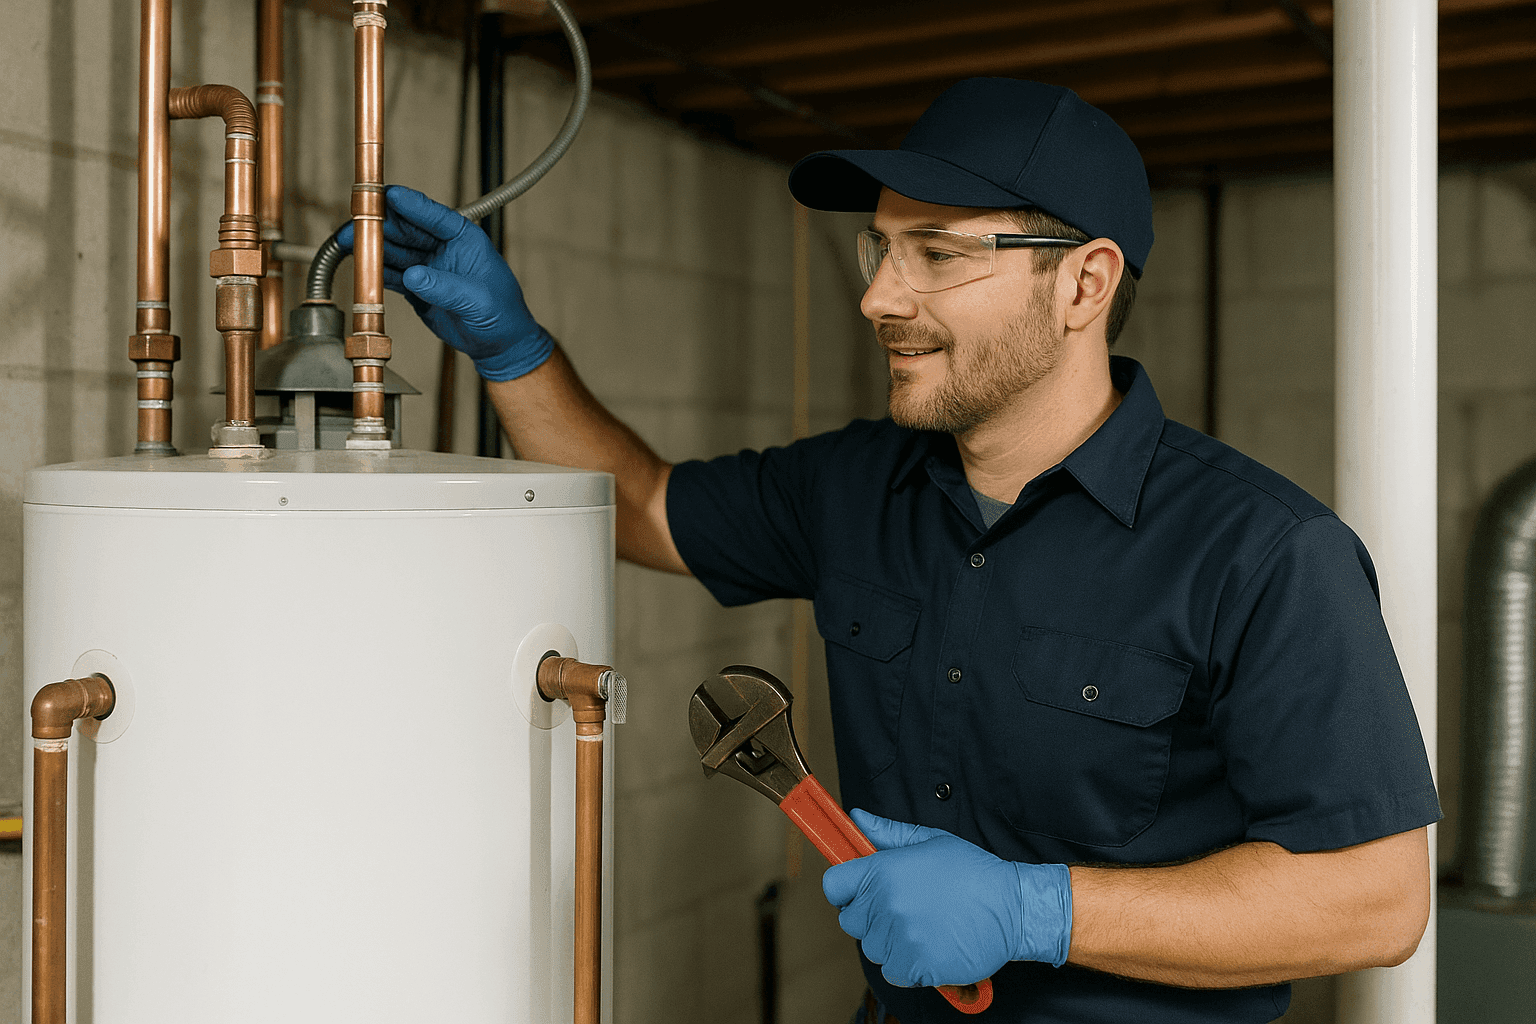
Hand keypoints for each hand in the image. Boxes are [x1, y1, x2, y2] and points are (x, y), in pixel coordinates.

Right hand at [336, 185, 553, 380]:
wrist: (498, 344)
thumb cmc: (502, 315)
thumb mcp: (477, 300)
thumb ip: (445, 287)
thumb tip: (414, 276)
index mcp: (465, 240)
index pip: (435, 216)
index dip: (411, 204)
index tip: (388, 194)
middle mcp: (444, 248)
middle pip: (407, 229)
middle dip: (381, 224)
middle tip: (357, 222)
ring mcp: (428, 266)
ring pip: (395, 250)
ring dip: (373, 247)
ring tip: (349, 242)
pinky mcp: (416, 287)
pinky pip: (392, 275)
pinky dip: (376, 272)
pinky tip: (361, 267)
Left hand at [822, 809, 1071, 988]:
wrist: (1012, 909)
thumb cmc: (973, 872)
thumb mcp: (930, 841)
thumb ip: (888, 833)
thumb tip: (857, 818)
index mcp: (884, 871)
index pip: (833, 885)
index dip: (845, 888)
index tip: (858, 889)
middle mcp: (886, 905)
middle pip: (850, 919)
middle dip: (870, 914)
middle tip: (901, 906)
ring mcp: (899, 939)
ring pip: (871, 947)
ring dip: (889, 940)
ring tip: (921, 924)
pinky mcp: (915, 967)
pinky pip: (891, 971)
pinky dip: (906, 964)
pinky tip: (928, 945)